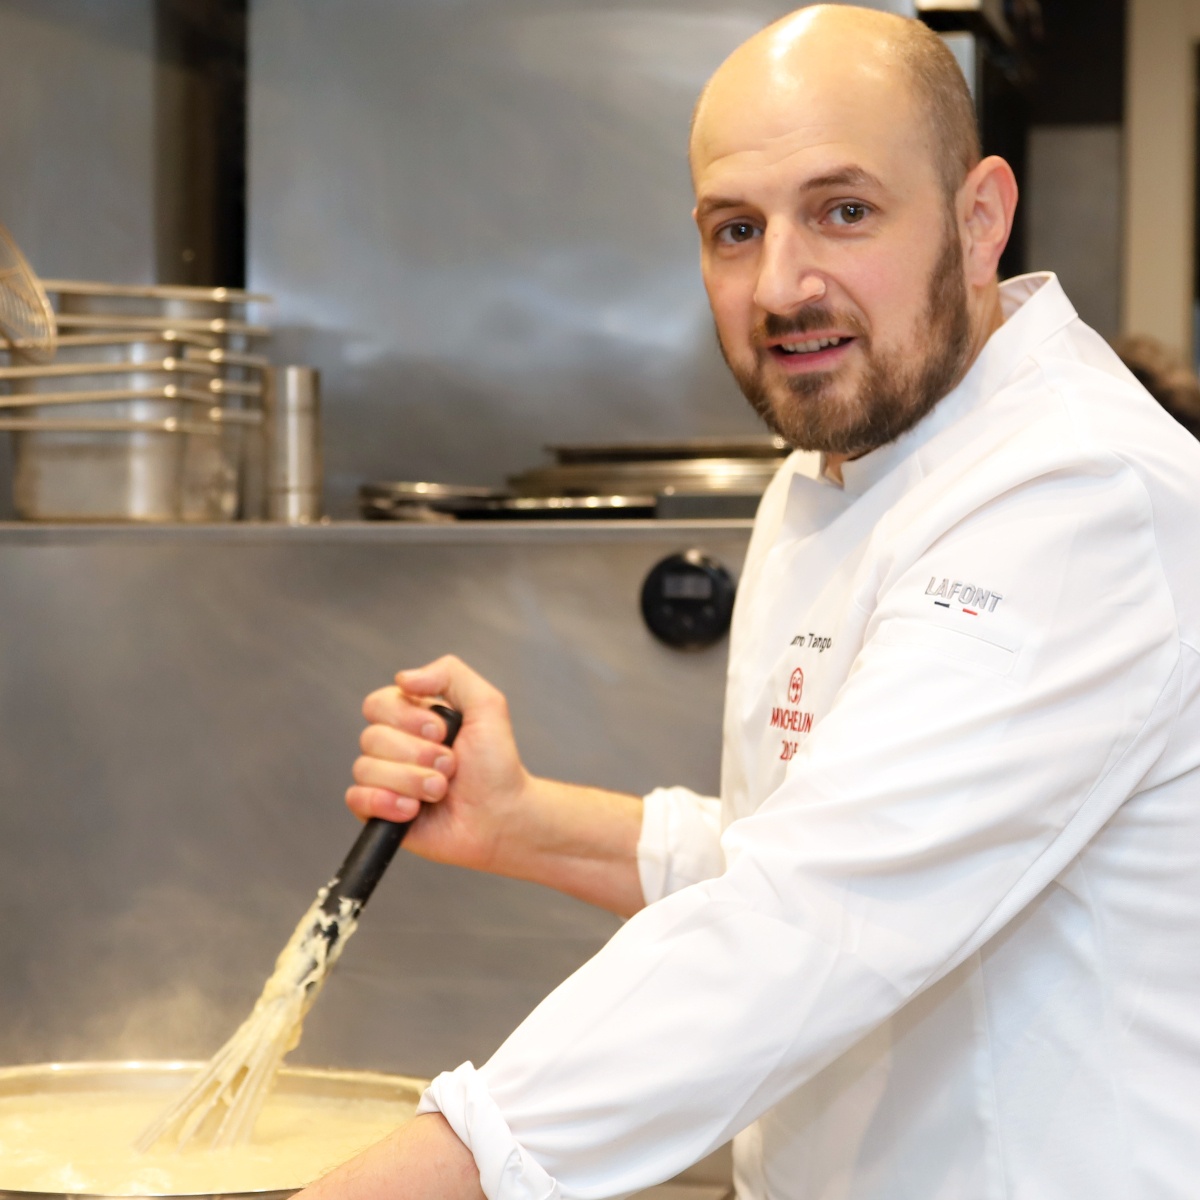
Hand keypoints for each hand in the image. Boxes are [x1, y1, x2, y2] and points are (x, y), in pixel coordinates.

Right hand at [347, 655, 530, 874]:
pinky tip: (414, 810)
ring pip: (365, 769)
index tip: (442, 732)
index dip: (406, 718)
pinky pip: (356, 799)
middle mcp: (394, 745)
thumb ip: (449, 674)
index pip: (378, 704)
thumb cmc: (496, 765)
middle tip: (450, 765)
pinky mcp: (381, 811)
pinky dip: (385, 803)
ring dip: (411, 781)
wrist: (502, 816)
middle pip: (371, 738)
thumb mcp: (486, 705)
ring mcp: (385, 778)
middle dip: (418, 754)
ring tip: (439, 790)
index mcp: (412, 716)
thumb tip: (402, 678)